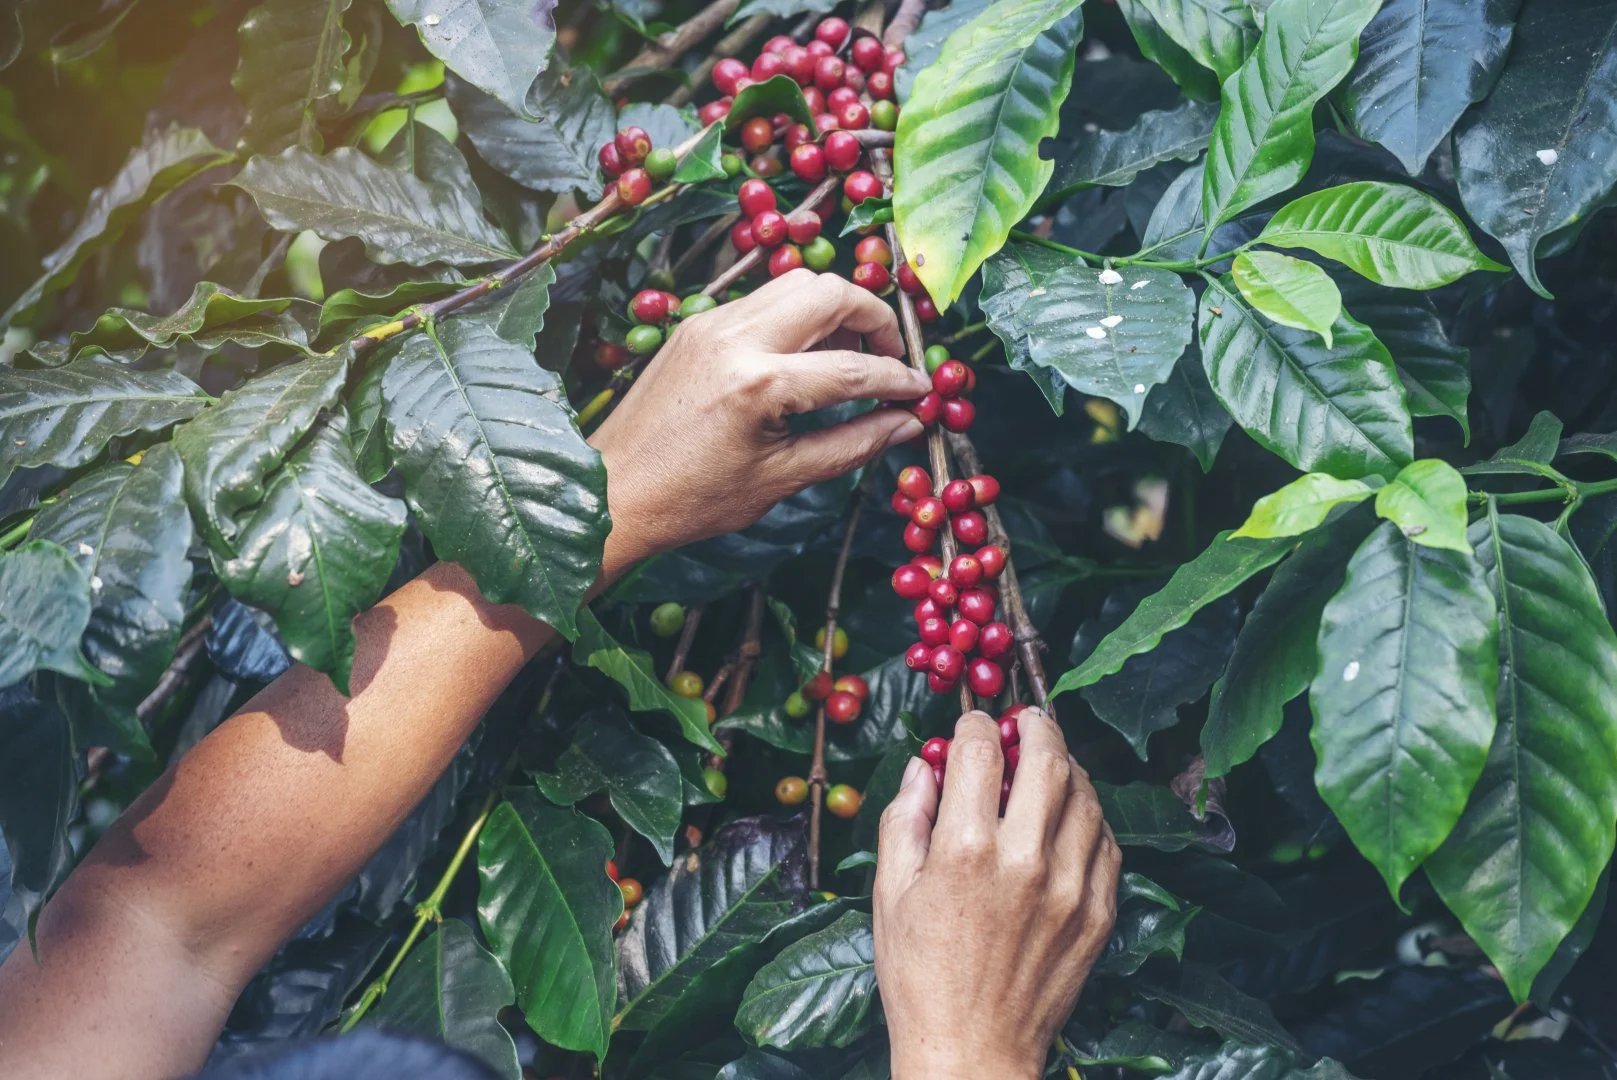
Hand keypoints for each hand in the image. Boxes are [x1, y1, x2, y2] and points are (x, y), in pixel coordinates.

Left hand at [588, 269, 930, 576]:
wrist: (612, 490)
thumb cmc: (693, 498)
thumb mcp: (781, 479)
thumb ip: (852, 445)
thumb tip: (907, 424)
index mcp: (757, 385)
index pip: (851, 368)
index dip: (898, 380)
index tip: (923, 392)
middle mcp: (734, 338)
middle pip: (829, 292)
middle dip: (875, 319)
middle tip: (891, 360)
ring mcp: (711, 323)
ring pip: (796, 284)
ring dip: (836, 311)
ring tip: (852, 358)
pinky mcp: (697, 324)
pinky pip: (764, 300)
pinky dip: (798, 317)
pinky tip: (806, 358)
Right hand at [874, 708, 1120, 1079]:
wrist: (972, 1050)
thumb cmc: (920, 975)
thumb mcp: (889, 893)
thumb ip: (904, 818)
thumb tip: (921, 767)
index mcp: (965, 850)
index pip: (979, 750)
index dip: (974, 724)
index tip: (971, 724)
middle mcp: (1025, 860)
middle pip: (1047, 758)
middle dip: (1035, 726)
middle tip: (1025, 721)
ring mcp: (1070, 887)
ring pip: (1086, 795)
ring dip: (1068, 767)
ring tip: (1051, 763)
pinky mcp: (1098, 913)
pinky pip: (1107, 842)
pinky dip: (1091, 816)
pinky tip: (1071, 816)